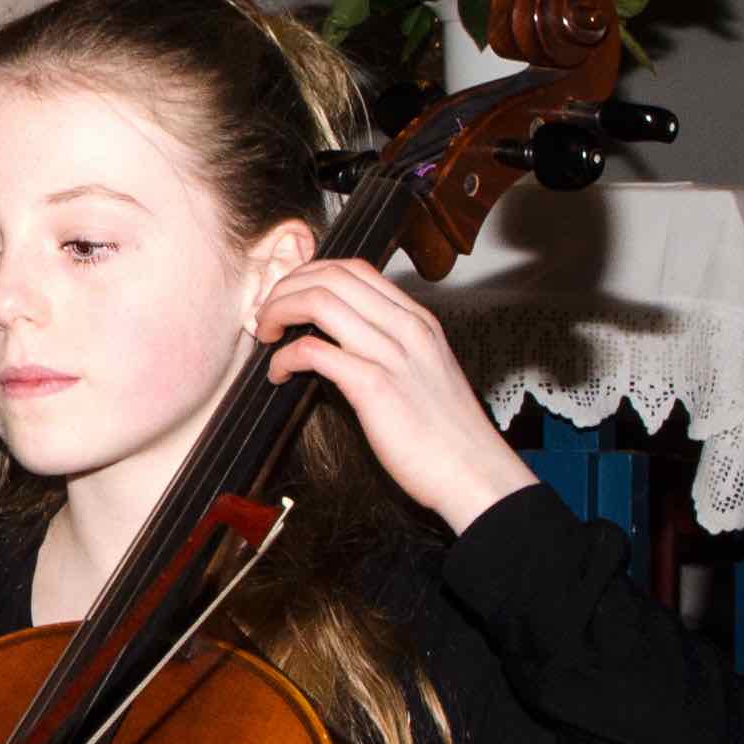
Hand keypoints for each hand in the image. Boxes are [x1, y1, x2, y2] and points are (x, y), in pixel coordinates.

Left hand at [252, 256, 531, 531]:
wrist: (477, 474)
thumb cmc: (447, 435)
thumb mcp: (426, 373)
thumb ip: (392, 348)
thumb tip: (344, 342)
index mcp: (418, 321)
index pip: (354, 269)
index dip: (309, 276)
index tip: (287, 298)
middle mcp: (407, 328)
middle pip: (331, 276)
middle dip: (285, 289)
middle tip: (266, 316)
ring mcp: (393, 354)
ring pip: (319, 301)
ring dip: (277, 313)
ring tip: (266, 336)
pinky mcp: (375, 387)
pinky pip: (313, 351)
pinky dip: (283, 358)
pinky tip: (279, 375)